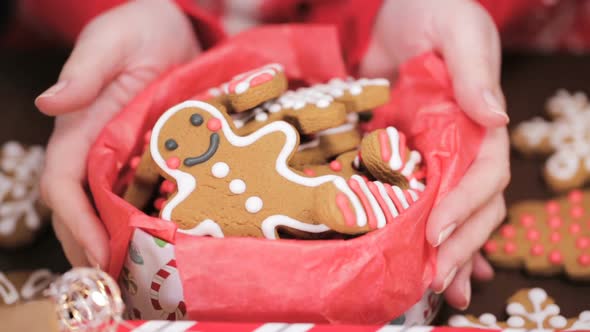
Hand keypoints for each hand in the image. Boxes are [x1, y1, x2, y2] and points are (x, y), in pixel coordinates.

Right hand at [36, 0, 199, 268]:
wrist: (169, 29)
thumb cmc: (139, 30)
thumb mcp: (111, 43)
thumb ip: (84, 72)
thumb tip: (50, 102)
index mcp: (79, 127)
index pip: (63, 184)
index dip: (76, 222)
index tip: (99, 253)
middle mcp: (94, 148)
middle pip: (79, 209)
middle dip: (91, 248)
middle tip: (118, 286)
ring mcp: (118, 155)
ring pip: (103, 210)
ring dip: (111, 246)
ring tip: (133, 280)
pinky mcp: (144, 156)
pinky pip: (134, 198)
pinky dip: (135, 226)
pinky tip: (153, 247)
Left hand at [360, 0, 509, 308]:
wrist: (400, 12)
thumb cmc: (436, 11)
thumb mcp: (459, 31)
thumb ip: (474, 71)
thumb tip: (493, 117)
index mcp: (480, 124)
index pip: (484, 175)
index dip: (465, 206)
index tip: (438, 232)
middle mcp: (462, 146)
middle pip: (473, 206)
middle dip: (460, 245)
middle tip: (438, 280)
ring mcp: (435, 155)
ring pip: (449, 211)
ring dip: (449, 252)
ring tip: (437, 289)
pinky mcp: (406, 155)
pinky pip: (418, 198)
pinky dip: (424, 230)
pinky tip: (425, 262)